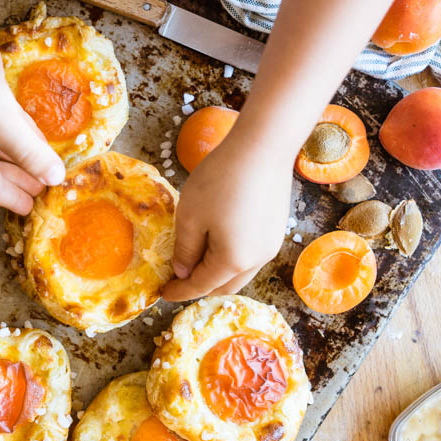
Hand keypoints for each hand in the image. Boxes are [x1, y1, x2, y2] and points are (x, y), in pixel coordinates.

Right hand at [0, 20, 64, 214]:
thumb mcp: (3, 127)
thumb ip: (32, 154)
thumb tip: (57, 179)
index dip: (14, 200)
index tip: (32, 211)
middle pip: (1, 171)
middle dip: (21, 181)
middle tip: (44, 192)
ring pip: (7, 147)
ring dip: (26, 158)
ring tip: (46, 168)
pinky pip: (11, 125)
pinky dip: (25, 133)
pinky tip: (40, 136)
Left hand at [162, 128, 294, 300]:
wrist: (263, 147)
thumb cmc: (221, 180)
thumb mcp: (190, 216)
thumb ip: (185, 249)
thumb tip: (182, 271)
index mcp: (233, 261)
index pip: (202, 286)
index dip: (180, 292)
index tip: (164, 293)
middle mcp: (257, 260)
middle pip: (225, 286)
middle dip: (201, 286)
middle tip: (178, 279)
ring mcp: (270, 246)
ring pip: (240, 273)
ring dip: (218, 274)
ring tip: (195, 262)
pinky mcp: (276, 230)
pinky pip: (250, 257)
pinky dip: (232, 260)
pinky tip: (217, 245)